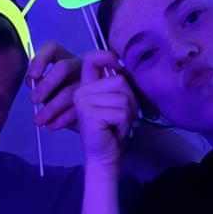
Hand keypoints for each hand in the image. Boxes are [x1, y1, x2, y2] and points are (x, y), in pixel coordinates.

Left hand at [26, 41, 82, 132]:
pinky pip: (78, 108)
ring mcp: (91, 81)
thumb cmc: (64, 101)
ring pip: (71, 90)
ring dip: (51, 107)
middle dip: (47, 84)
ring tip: (39, 120)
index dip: (41, 59)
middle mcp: (80, 66)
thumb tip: (31, 81)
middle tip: (34, 101)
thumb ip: (40, 84)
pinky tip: (52, 126)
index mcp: (66, 59)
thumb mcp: (50, 91)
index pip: (53, 49)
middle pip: (63, 67)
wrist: (89, 118)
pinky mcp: (97, 99)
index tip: (33, 76)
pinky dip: (62, 119)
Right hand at [72, 49, 138, 169]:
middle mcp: (81, 91)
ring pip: (123, 97)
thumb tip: (126, 66)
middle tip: (123, 118)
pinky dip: (125, 125)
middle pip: (120, 80)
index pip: (92, 58)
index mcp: (87, 86)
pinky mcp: (90, 113)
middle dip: (130, 100)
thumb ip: (118, 85)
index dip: (109, 56)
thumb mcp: (116, 103)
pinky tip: (115, 132)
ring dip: (128, 115)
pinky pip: (121, 112)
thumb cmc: (113, 130)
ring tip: (118, 125)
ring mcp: (83, 102)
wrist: (104, 157)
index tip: (121, 66)